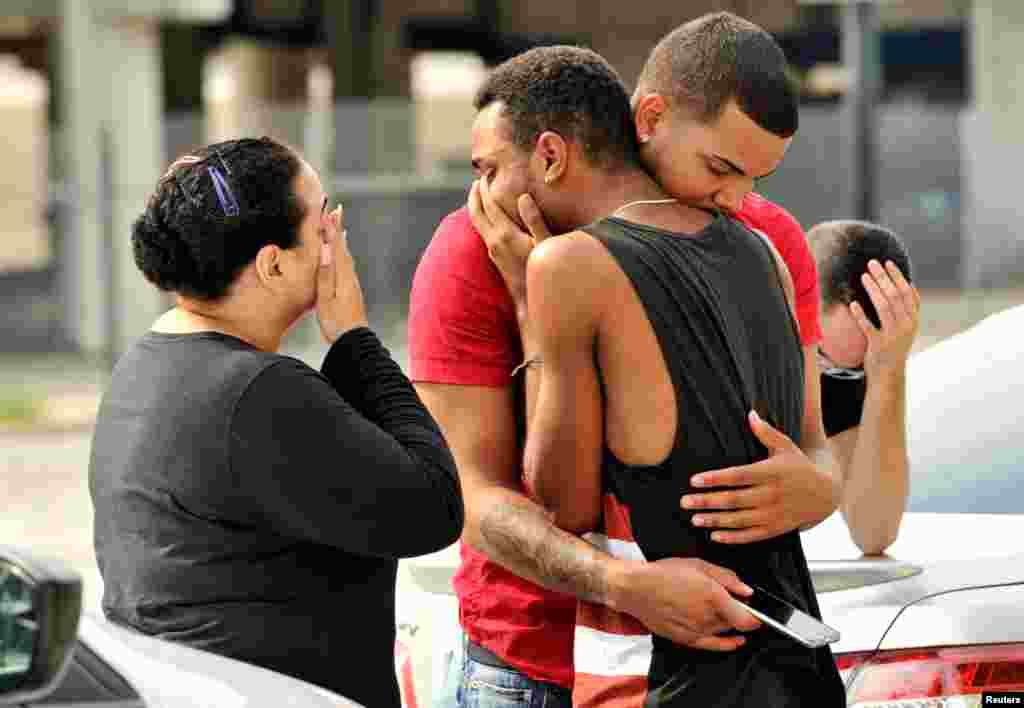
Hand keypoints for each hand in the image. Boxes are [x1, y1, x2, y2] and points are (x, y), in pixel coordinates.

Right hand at [316, 205, 368, 343]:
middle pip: (342, 247)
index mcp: (342, 276)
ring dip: (340, 239)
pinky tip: (343, 254)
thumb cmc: (337, 322)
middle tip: (336, 210)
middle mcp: (349, 276)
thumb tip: (326, 250)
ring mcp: (352, 283)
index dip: (332, 229)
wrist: (354, 340)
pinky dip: (343, 253)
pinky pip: (346, 264)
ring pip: (345, 255)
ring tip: (338, 226)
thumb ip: (325, 274)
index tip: (329, 212)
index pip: (335, 246)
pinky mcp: (351, 290)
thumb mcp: (325, 299)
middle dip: (338, 228)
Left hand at [467, 178, 552, 308]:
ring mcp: (492, 251)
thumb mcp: (545, 244)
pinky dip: (481, 218)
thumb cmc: (543, 272)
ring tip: (480, 194)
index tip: (487, 174)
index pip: (490, 206)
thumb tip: (523, 197)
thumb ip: (534, 220)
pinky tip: (489, 217)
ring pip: (477, 223)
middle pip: (476, 213)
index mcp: (505, 235)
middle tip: (478, 180)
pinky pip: (482, 232)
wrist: (531, 301)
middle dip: (475, 195)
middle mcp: (494, 242)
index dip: (486, 188)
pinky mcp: (494, 258)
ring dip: (476, 207)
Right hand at [611, 557, 759, 650]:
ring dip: (729, 623)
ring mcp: (697, 630)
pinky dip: (727, 644)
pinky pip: (713, 646)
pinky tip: (735, 641)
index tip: (758, 611)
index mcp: (713, 595)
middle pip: (736, 622)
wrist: (636, 589)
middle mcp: (707, 616)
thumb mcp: (698, 564)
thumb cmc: (664, 573)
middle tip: (734, 603)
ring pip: (725, 631)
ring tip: (721, 611)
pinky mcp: (686, 638)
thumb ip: (726, 577)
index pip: (747, 617)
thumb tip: (747, 590)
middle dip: (740, 613)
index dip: (757, 616)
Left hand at [680, 411, 838, 542]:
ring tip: (694, 519)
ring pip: (740, 520)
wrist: (825, 494)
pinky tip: (714, 536)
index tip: (694, 480)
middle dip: (707, 502)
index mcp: (772, 473)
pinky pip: (751, 536)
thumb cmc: (799, 466)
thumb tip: (750, 413)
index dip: (715, 479)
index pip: (738, 476)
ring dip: (715, 520)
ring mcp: (774, 514)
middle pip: (734, 500)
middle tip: (684, 502)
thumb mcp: (786, 447)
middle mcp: (772, 495)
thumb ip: (766, 433)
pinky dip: (733, 538)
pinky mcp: (776, 529)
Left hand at [851, 259, 919, 376]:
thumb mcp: (906, 328)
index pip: (908, 293)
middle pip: (895, 296)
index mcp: (913, 320)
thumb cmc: (894, 347)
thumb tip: (908, 284)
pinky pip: (868, 327)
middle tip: (872, 263)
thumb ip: (907, 309)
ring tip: (864, 276)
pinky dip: (860, 315)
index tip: (887, 262)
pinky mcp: (879, 345)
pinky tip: (853, 304)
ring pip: (884, 307)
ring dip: (873, 289)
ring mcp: (893, 336)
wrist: (889, 375)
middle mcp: (906, 326)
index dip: (898, 277)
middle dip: (884, 277)